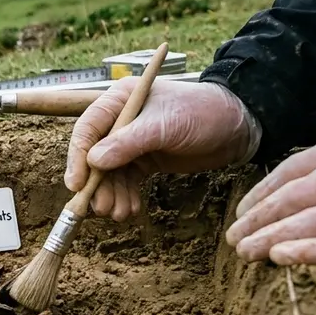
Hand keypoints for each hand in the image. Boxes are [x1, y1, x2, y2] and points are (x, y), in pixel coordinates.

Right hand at [65, 78, 259, 220]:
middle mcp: (119, 121)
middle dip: (97, 184)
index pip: (87, 129)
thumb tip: (93, 162)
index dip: (78, 157)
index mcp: (119, 101)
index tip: (77, 184)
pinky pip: (126, 181)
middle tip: (101, 207)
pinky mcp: (144, 160)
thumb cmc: (202, 112)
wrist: (237, 126)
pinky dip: (126, 196)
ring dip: (111, 194)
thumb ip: (128, 142)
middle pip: (94, 156)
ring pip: (109, 173)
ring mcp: (130, 142)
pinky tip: (131, 209)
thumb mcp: (165, 125)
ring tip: (119, 213)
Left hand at [226, 127, 315, 271]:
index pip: (292, 171)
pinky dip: (313, 252)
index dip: (260, 194)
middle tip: (234, 240)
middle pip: (294, 198)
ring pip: (312, 222)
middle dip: (258, 221)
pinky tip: (285, 258)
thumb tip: (297, 193)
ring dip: (271, 239)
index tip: (242, 213)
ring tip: (247, 252)